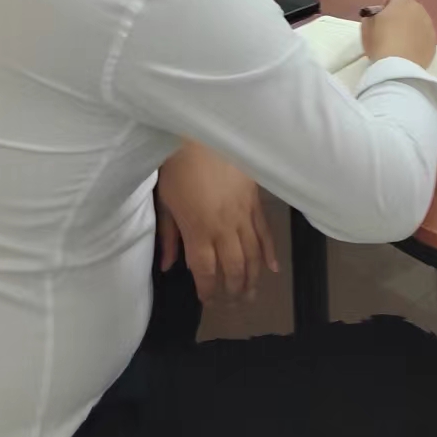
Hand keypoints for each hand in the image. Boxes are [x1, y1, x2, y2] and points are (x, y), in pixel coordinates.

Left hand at [156, 142, 276, 300]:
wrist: (201, 132)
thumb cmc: (176, 166)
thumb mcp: (164, 202)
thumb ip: (168, 236)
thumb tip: (168, 267)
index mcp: (198, 229)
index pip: (206, 270)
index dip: (209, 290)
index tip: (208, 302)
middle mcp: (224, 227)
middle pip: (233, 267)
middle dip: (233, 290)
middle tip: (233, 304)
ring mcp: (243, 214)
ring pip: (253, 254)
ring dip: (252, 277)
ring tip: (251, 294)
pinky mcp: (255, 201)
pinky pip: (265, 232)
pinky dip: (270, 252)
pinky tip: (272, 269)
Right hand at [361, 0, 436, 69]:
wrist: (398, 67)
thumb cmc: (380, 42)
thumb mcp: (367, 27)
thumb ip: (372, 16)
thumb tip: (377, 17)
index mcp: (403, 2)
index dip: (389, 2)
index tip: (382, 15)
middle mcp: (420, 11)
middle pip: (411, 8)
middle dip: (402, 15)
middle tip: (390, 30)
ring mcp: (429, 27)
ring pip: (419, 23)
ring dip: (411, 28)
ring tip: (400, 44)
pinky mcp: (434, 43)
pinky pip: (424, 37)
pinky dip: (418, 41)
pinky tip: (408, 53)